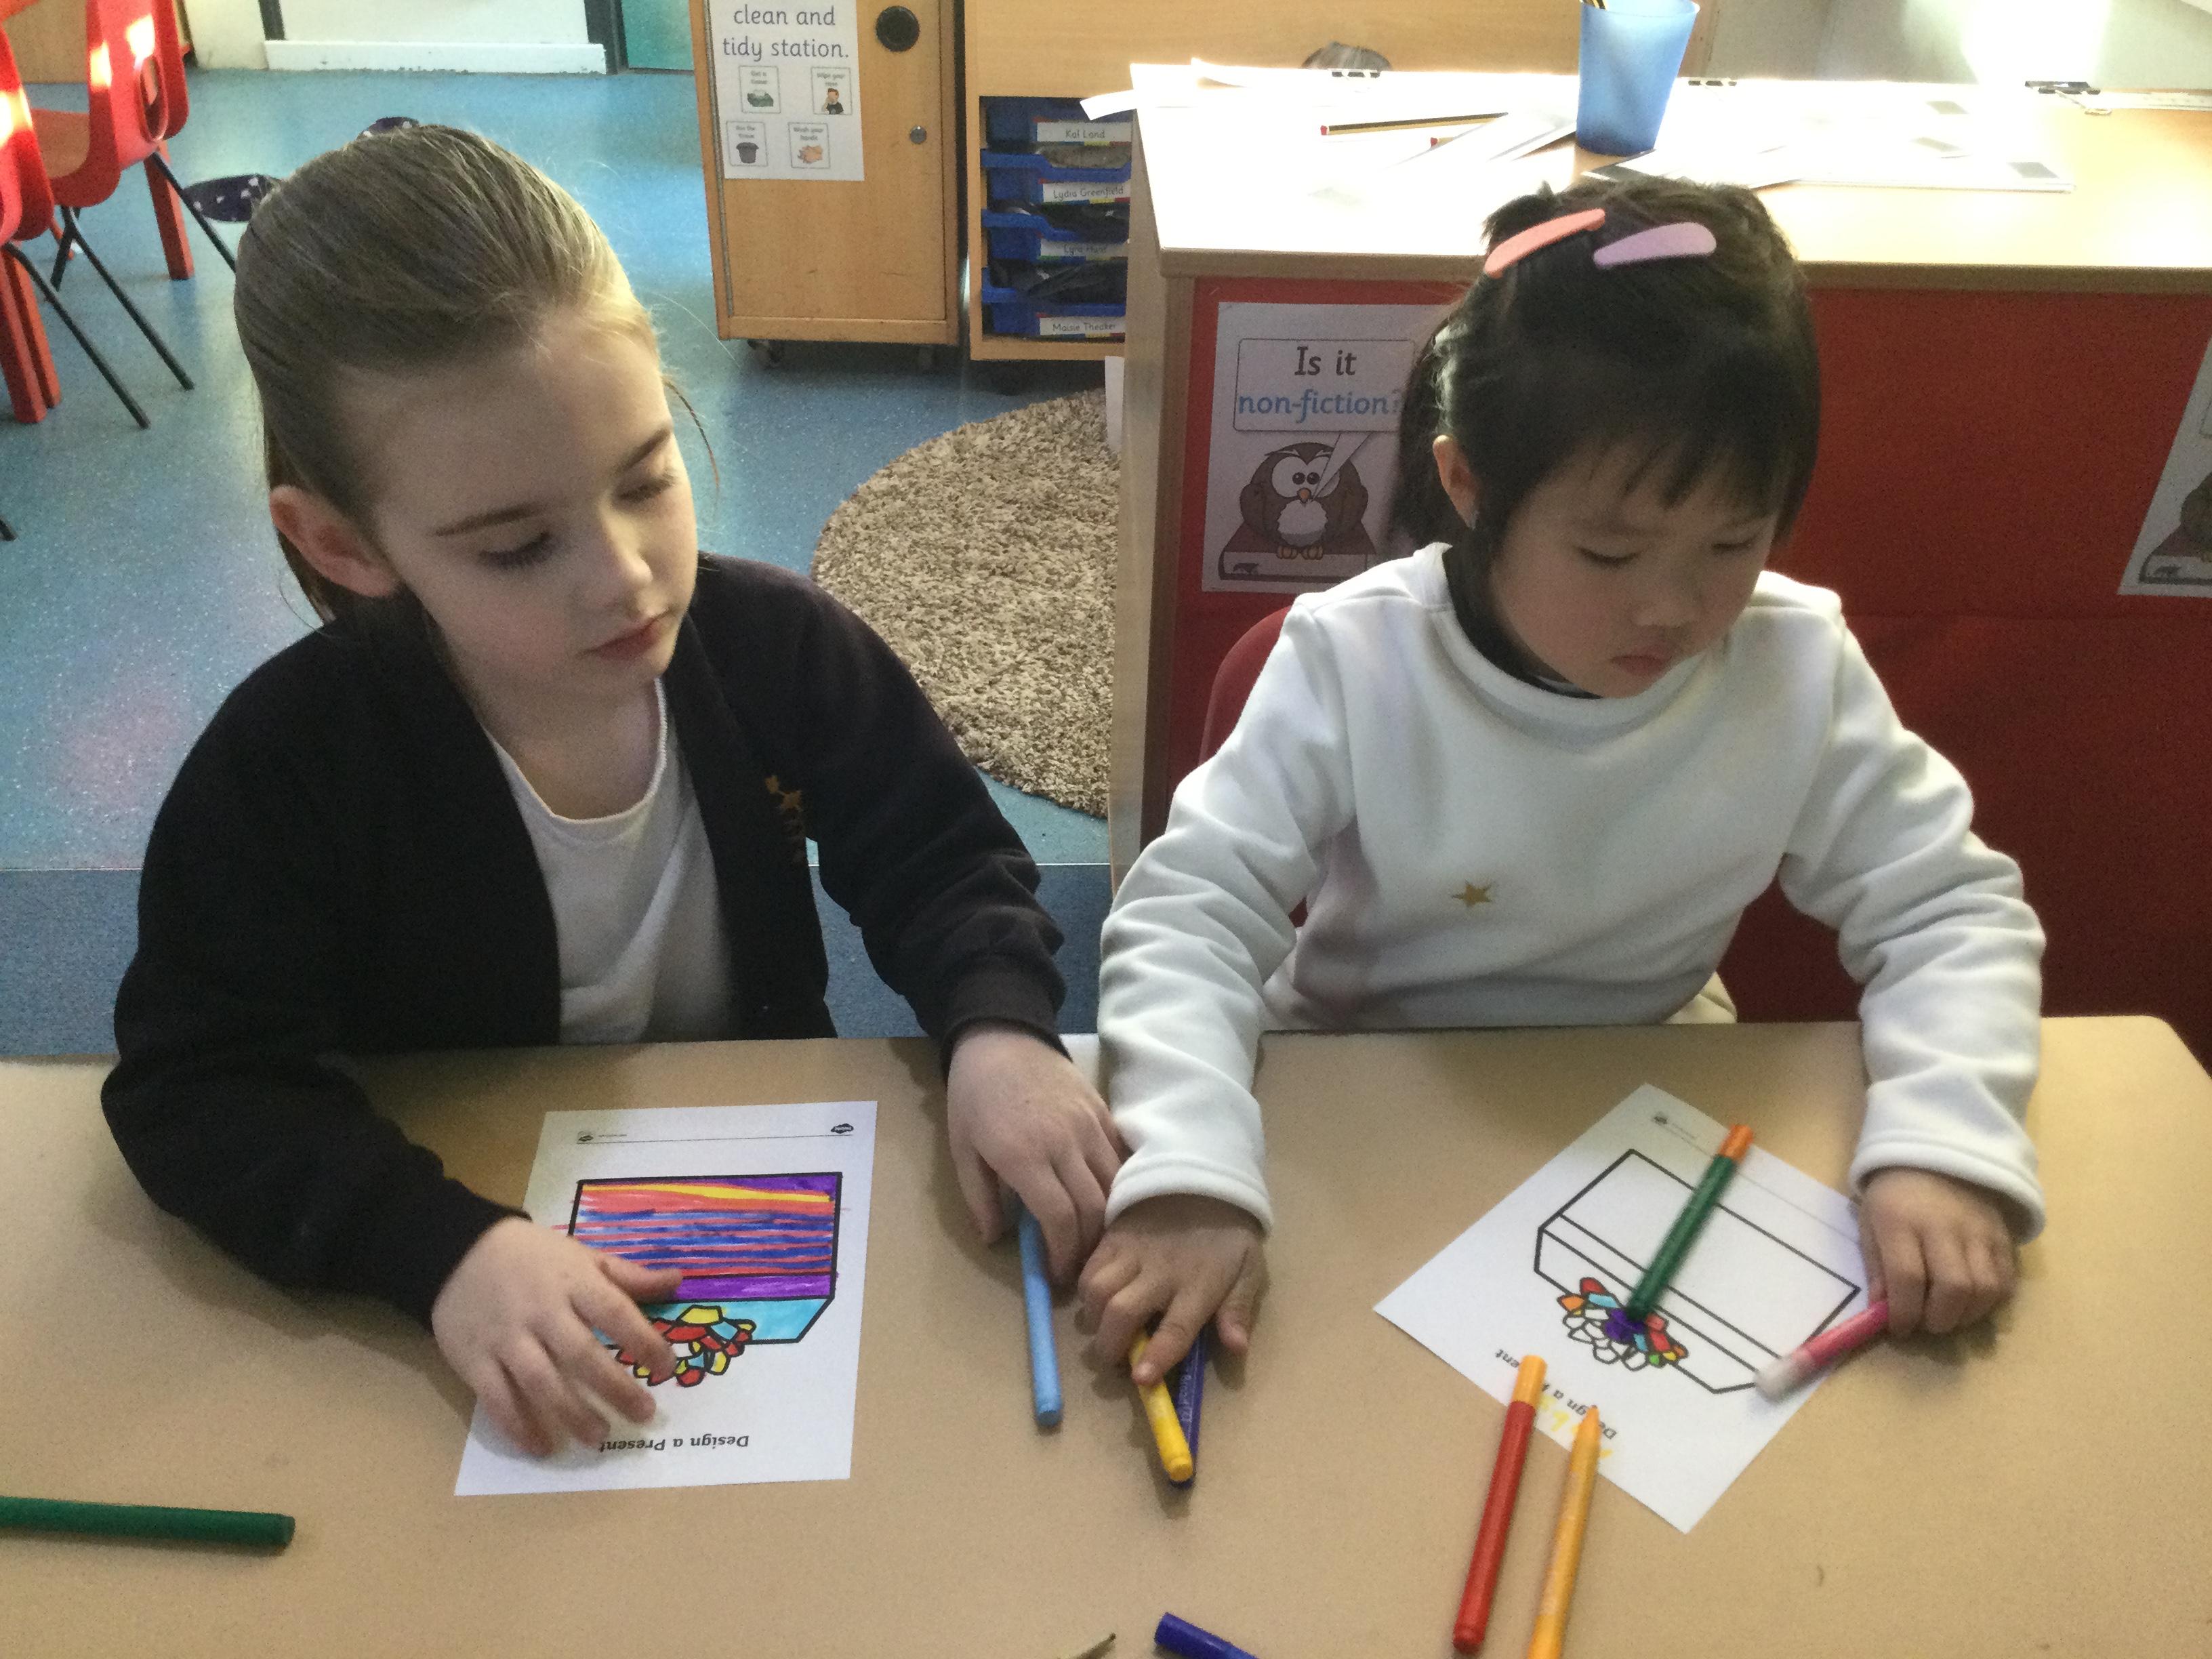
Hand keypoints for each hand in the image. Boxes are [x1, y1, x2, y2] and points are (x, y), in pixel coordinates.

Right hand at [431, 1218, 680, 1456]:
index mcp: (573, 1283)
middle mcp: (541, 1312)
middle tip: (644, 1414)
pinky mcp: (473, 1360)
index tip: (668, 1367)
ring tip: (598, 1437)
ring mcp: (506, 1338)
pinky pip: (497, 1398)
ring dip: (571, 1414)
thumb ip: (629, 1276)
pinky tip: (541, 1447)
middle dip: (615, 1387)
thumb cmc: (533, 1257)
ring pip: (541, 1382)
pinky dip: (517, 1426)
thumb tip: (677, 1281)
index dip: (643, 1341)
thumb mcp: (583, 1256)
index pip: (614, 1313)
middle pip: (581, 1354)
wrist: (457, 1251)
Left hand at [945, 1022, 1124, 1279]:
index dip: (1063, 1253)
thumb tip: (994, 1240)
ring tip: (1093, 1241)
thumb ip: (979, 1197)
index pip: (1059, 1217)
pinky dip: (1119, 1187)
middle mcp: (1063, 1142)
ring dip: (1107, 1222)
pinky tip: (1109, 1204)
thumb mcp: (962, 1149)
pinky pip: (1121, 1157)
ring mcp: (1088, 1125)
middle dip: (1087, 1247)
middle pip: (1093, 1209)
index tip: (1056, 1273)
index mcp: (1023, 1155)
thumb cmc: (974, 1096)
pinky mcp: (1102, 1111)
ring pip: (1114, 1186)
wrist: (1000, 1037)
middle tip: (1077, 1267)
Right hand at [1077, 1193, 1266, 1383]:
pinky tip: (1097, 1301)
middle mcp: (1161, 1271)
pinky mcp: (1112, 1236)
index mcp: (1199, 1284)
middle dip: (1110, 1347)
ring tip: (1104, 1329)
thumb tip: (1237, 1348)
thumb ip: (1239, 1309)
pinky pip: (1088, 1269)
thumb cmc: (1228, 1233)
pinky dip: (1086, 1292)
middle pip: (1123, 1313)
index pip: (1176, 1328)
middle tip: (1114, 1362)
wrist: (1204, 1177)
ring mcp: (1132, 1252)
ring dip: (1095, 1320)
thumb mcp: (1249, 1269)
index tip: (1141, 1380)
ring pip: (1098, 1292)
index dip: (1156, 1356)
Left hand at [1858, 1167, 2017, 1336]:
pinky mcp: (2003, 1235)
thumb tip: (1883, 1312)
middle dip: (1939, 1319)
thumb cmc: (1894, 1195)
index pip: (1908, 1277)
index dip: (1904, 1312)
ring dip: (1966, 1315)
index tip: (1899, 1328)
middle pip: (1954, 1287)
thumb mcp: (1870, 1223)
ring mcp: (1979, 1230)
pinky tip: (1971, 1302)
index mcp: (1902, 1220)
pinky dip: (1990, 1301)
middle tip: (1927, 1324)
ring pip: (1985, 1288)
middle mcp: (1944, 1226)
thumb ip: (1877, 1267)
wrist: (1935, 1152)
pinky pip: (2006, 1280)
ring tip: (1949, 1315)